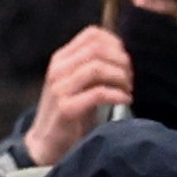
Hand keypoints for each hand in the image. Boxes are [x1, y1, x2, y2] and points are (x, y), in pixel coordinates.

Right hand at [25, 27, 134, 168]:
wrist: (47, 142)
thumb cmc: (70, 110)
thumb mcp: (78, 82)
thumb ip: (92, 65)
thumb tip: (122, 53)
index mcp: (61, 58)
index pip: (92, 34)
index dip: (115, 43)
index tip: (125, 60)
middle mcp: (58, 69)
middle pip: (97, 49)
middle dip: (121, 61)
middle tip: (129, 77)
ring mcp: (59, 88)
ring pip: (97, 68)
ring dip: (120, 77)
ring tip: (127, 89)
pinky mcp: (66, 108)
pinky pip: (98, 93)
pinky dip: (118, 95)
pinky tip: (125, 100)